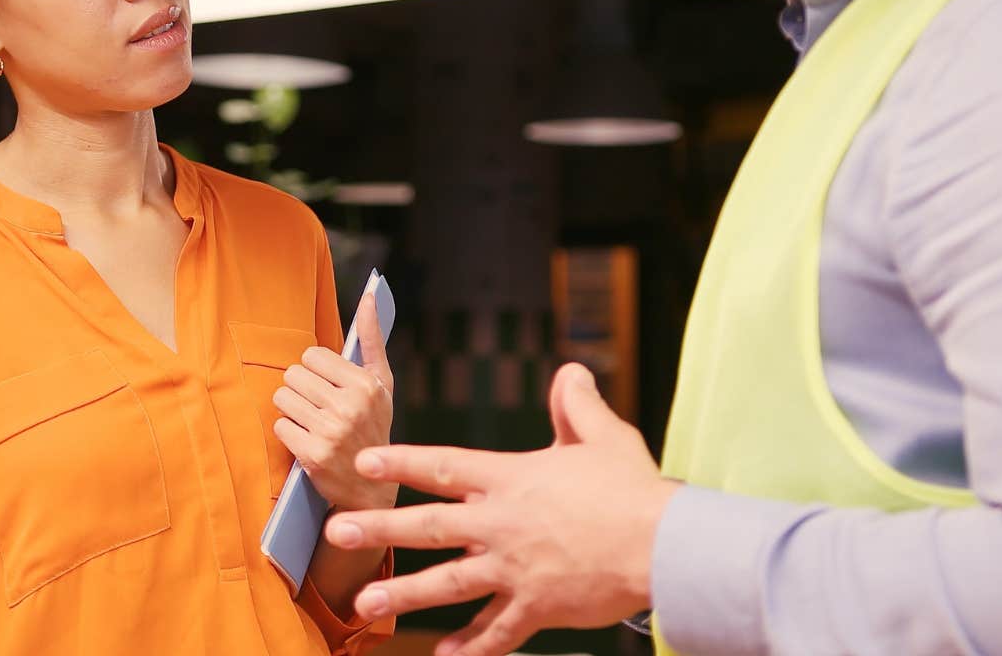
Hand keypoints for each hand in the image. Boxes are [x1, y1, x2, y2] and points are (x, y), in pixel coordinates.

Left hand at [273, 288, 398, 512]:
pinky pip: (279, 425)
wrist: (372, 488)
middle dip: (301, 389)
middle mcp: (350, 407)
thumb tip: (371, 294)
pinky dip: (288, 432)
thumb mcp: (382, 384)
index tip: (328, 387)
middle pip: (293, 375)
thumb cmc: (374, 427)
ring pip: (282, 398)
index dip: (316, 371)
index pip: (312, 355)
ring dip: (291, 409)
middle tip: (317, 406)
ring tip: (310, 421)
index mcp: (367, 385)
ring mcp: (330, 432)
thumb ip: (372, 339)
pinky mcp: (311, 455)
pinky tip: (306, 440)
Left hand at [324, 363, 677, 655]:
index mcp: (512, 479)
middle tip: (337, 530)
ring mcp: (516, 569)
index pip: (445, 465)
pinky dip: (470, 648)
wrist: (664, 545)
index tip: (364, 459)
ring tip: (365, 603)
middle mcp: (503, 524)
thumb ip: (578, 406)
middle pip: (429, 525)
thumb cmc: (634, 489)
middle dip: (380, 526)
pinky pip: (496, 633)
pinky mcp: (537, 607)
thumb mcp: (604, 437)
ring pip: (448, 584)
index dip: (402, 460)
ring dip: (405, 594)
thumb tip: (570, 374)